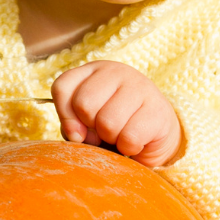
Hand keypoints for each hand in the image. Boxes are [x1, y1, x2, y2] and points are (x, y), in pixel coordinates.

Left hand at [51, 61, 182, 167]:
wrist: (157, 134)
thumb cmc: (115, 126)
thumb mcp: (87, 122)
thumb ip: (72, 125)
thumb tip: (76, 135)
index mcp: (93, 71)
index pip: (62, 87)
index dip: (65, 115)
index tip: (77, 130)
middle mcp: (116, 71)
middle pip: (84, 104)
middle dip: (91, 128)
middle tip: (104, 131)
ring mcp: (139, 86)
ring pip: (107, 123)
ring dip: (112, 139)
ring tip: (121, 134)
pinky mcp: (157, 108)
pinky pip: (129, 137)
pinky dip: (129, 148)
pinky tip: (136, 140)